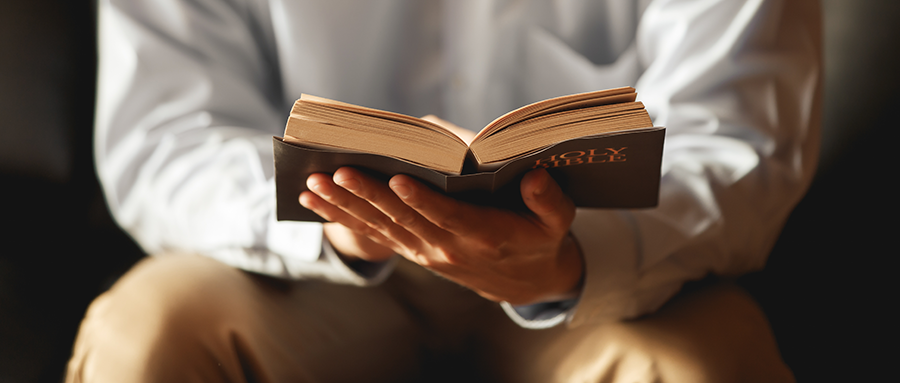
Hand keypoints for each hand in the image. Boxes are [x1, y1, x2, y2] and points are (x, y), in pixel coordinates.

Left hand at [300, 167, 582, 304]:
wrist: (526, 282)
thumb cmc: (541, 240)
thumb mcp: (558, 222)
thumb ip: (548, 200)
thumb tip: (534, 177)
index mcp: (483, 235)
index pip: (446, 216)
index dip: (422, 200)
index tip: (398, 178)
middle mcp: (448, 246)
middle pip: (402, 219)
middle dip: (367, 195)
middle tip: (337, 172)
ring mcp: (427, 252)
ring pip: (381, 227)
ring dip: (346, 207)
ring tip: (314, 186)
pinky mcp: (416, 251)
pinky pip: (376, 234)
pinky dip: (345, 218)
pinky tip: (318, 202)